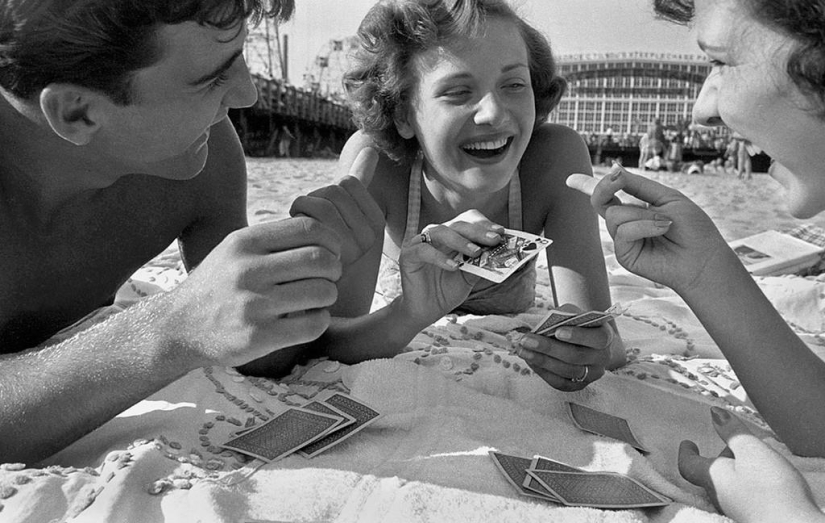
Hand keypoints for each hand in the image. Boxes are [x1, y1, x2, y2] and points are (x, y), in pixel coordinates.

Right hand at [164, 217, 342, 367]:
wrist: (178, 326)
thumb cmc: (219, 284)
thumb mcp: (235, 250)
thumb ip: (274, 239)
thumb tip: (325, 230)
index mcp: (245, 242)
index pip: (308, 228)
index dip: (331, 240)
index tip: (331, 252)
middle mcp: (247, 270)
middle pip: (320, 259)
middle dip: (334, 268)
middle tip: (330, 277)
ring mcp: (253, 304)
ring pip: (322, 292)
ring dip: (330, 295)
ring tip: (319, 298)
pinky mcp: (258, 337)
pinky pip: (313, 324)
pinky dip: (321, 320)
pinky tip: (310, 319)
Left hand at [289, 147, 383, 268]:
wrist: (309, 287)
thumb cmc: (322, 245)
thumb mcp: (343, 213)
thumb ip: (360, 179)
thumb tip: (370, 148)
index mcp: (376, 222)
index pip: (349, 182)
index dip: (329, 191)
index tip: (323, 213)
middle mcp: (370, 236)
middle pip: (335, 189)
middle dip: (314, 199)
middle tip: (307, 221)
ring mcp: (352, 247)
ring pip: (323, 200)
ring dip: (302, 207)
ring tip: (300, 228)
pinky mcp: (330, 255)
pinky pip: (311, 216)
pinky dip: (296, 219)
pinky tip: (296, 238)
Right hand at [397, 209, 503, 325]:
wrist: (424, 310)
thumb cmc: (446, 291)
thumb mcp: (468, 278)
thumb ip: (480, 265)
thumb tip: (499, 254)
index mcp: (452, 237)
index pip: (468, 222)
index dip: (484, 225)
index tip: (501, 233)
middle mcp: (436, 235)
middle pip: (458, 225)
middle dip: (478, 231)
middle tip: (494, 239)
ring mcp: (421, 243)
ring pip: (441, 232)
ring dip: (460, 241)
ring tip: (476, 252)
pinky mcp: (408, 255)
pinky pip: (424, 250)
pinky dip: (440, 257)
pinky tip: (453, 266)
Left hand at [513, 304, 615, 390]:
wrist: (583, 340)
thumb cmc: (575, 323)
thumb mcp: (572, 314)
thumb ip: (563, 316)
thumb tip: (544, 326)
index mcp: (606, 336)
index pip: (597, 339)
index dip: (578, 336)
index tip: (557, 331)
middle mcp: (603, 358)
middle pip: (576, 356)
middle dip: (548, 348)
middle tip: (526, 340)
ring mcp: (592, 374)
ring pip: (566, 371)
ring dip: (541, 361)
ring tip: (522, 350)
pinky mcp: (579, 385)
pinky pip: (560, 383)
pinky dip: (543, 372)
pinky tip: (530, 361)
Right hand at [566, 165, 730, 295]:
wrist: (703, 258)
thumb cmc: (692, 229)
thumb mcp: (667, 197)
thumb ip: (638, 186)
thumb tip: (615, 169)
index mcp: (635, 208)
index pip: (607, 196)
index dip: (588, 186)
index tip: (570, 180)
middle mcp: (625, 223)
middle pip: (600, 200)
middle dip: (604, 187)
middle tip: (617, 180)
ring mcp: (623, 239)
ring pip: (613, 215)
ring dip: (642, 214)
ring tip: (665, 223)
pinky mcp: (624, 254)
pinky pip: (623, 231)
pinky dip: (643, 226)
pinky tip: (661, 230)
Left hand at [679, 407, 824, 522]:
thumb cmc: (770, 491)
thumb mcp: (751, 450)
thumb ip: (732, 431)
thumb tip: (715, 413)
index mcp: (712, 478)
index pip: (688, 465)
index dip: (686, 453)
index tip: (688, 443)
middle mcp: (720, 496)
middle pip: (713, 473)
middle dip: (721, 457)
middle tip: (730, 445)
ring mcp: (737, 508)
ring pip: (730, 484)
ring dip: (738, 469)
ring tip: (754, 458)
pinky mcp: (755, 514)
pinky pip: (746, 495)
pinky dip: (751, 482)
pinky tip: (767, 480)